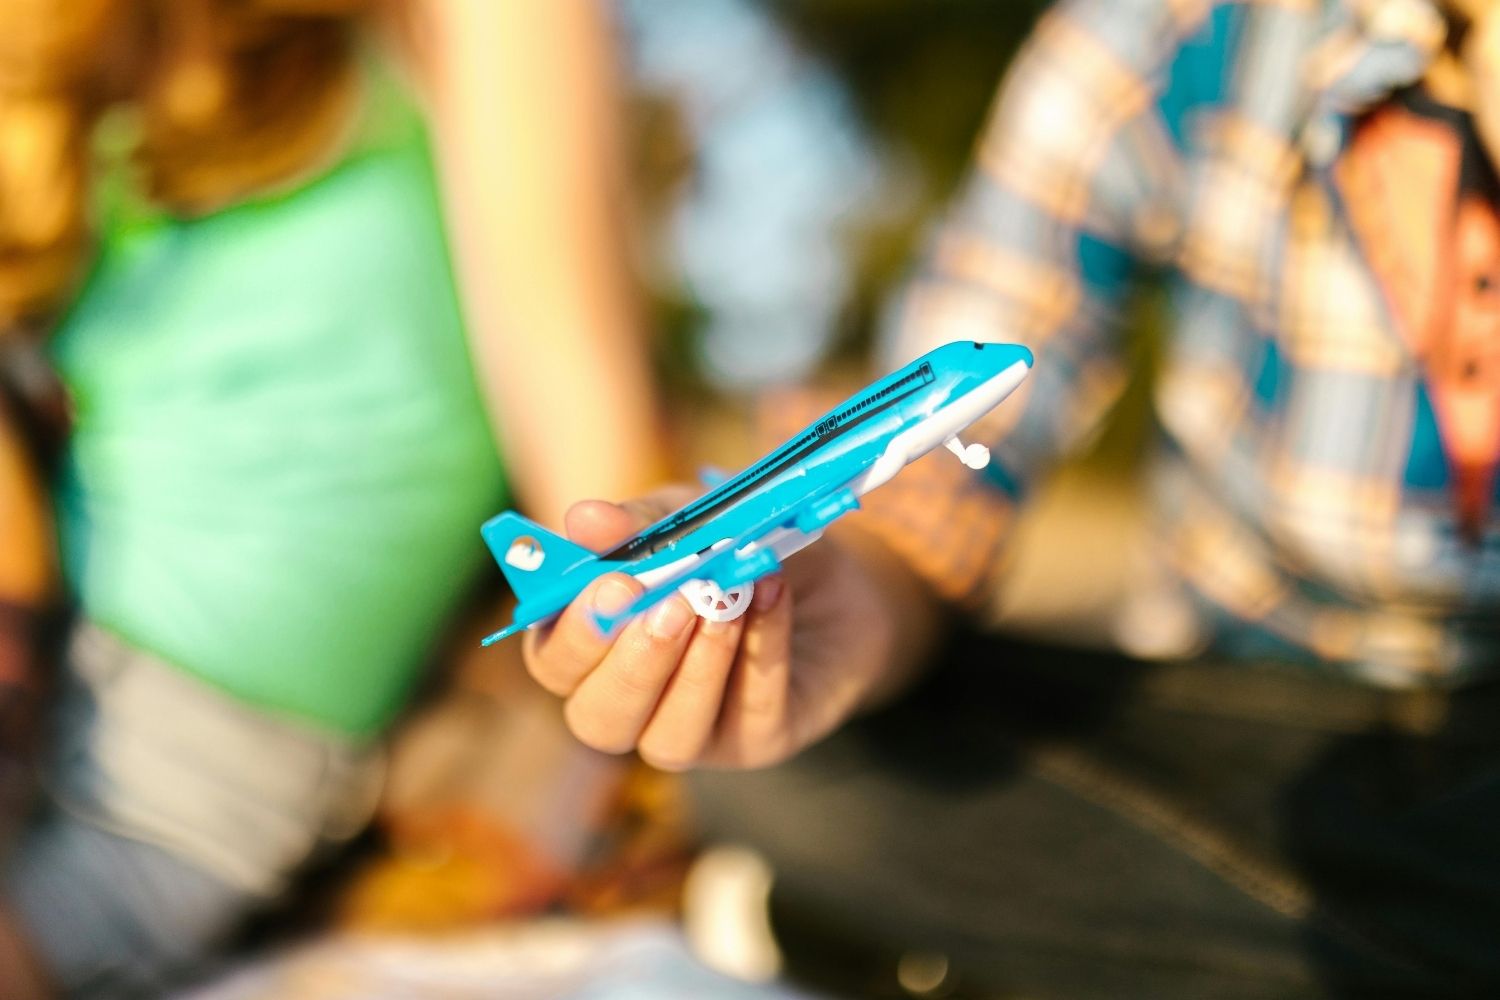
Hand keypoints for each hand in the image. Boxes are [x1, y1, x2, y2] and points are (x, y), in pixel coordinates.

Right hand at [521, 489, 938, 770]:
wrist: (835, 577)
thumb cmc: (735, 548)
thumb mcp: (688, 519)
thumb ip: (638, 524)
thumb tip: (583, 519)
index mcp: (595, 649)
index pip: (555, 663)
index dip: (575, 633)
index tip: (616, 584)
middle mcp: (634, 704)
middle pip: (599, 719)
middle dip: (633, 665)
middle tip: (672, 603)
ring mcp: (694, 732)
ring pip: (670, 737)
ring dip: (698, 667)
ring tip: (727, 601)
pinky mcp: (756, 743)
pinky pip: (750, 716)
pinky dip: (760, 652)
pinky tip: (771, 595)